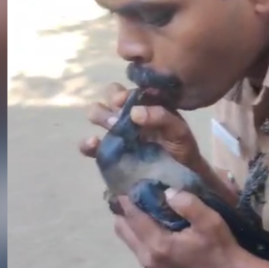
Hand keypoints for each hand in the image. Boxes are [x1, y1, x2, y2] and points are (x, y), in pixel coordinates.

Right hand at [79, 83, 204, 171]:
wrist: (179, 178)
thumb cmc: (181, 149)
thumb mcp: (178, 130)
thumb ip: (162, 117)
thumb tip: (134, 112)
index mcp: (146, 104)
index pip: (131, 89)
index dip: (125, 92)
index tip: (123, 101)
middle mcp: (129, 114)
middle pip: (110, 96)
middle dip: (110, 101)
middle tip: (118, 113)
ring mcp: (117, 132)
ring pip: (98, 114)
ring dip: (98, 115)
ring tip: (110, 126)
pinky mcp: (108, 153)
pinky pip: (91, 146)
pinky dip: (87, 144)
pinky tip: (92, 144)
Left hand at [113, 188, 246, 267]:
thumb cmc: (221, 248)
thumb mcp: (209, 221)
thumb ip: (187, 204)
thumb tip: (167, 192)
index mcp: (158, 244)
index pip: (132, 216)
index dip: (126, 198)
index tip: (127, 181)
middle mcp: (148, 257)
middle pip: (122, 229)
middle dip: (124, 210)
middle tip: (134, 192)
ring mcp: (150, 267)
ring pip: (128, 239)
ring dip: (130, 222)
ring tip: (143, 205)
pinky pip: (137, 248)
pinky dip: (138, 233)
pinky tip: (152, 223)